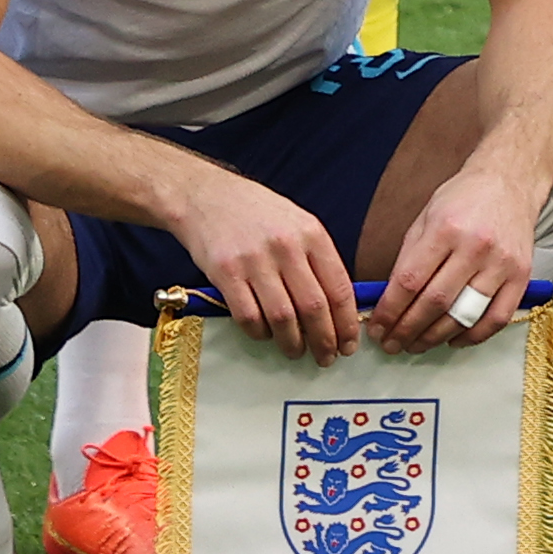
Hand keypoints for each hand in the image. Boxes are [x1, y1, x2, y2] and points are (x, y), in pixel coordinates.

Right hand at [168, 168, 357, 362]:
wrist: (204, 196)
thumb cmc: (255, 212)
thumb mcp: (297, 223)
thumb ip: (317, 258)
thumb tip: (337, 306)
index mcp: (311, 233)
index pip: (339, 289)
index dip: (346, 324)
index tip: (348, 344)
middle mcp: (285, 246)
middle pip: (314, 308)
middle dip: (324, 341)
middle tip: (326, 357)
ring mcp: (254, 260)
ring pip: (283, 318)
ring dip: (293, 343)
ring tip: (296, 351)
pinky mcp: (225, 273)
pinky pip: (249, 317)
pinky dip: (260, 333)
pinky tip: (265, 334)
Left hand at [369, 165, 538, 354]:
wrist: (509, 182)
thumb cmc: (464, 198)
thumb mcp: (426, 217)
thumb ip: (409, 257)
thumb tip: (390, 299)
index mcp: (445, 228)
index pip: (410, 281)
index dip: (390, 311)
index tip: (378, 328)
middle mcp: (475, 247)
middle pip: (435, 303)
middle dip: (408, 329)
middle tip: (392, 344)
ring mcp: (501, 264)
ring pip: (464, 315)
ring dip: (435, 337)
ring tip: (416, 344)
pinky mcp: (521, 276)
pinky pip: (496, 319)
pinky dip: (473, 336)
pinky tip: (454, 339)